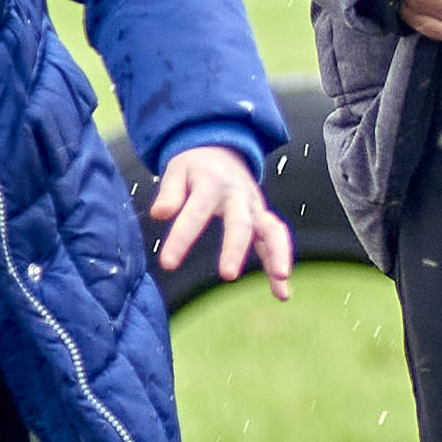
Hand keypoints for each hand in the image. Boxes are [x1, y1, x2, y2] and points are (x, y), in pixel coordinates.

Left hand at [148, 144, 295, 299]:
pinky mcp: (262, 218)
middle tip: (229, 275)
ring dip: (277, 253)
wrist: (222, 149)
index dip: (181, 238)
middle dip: (236, 248)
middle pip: (241, 223)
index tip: (168, 264)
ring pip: (272, 230)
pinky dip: (280, 264)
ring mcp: (255, 208)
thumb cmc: (195, 166)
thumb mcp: (177, 170)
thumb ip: (169, 192)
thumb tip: (159, 214)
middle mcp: (239, 196)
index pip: (196, 213)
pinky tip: (282, 293)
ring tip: (280, 277)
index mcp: (212, 183)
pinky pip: (275, 241)